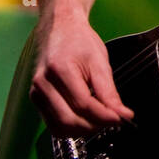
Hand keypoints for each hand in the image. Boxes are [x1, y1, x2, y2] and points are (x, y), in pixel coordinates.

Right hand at [30, 11, 134, 136]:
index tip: (121, 118)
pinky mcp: (36, 100)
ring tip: (99, 119)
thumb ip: (109, 92)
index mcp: (59, 70)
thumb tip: (122, 114)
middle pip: (70, 120)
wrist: (60, 29)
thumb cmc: (79, 41)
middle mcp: (43, 84)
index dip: (104, 116)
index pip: (83, 105)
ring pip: (60, 127)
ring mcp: (36, 94)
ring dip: (83, 130)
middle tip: (112, 119)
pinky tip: (84, 118)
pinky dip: (71, 128)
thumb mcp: (99, 62)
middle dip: (95, 125)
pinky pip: (53, 125)